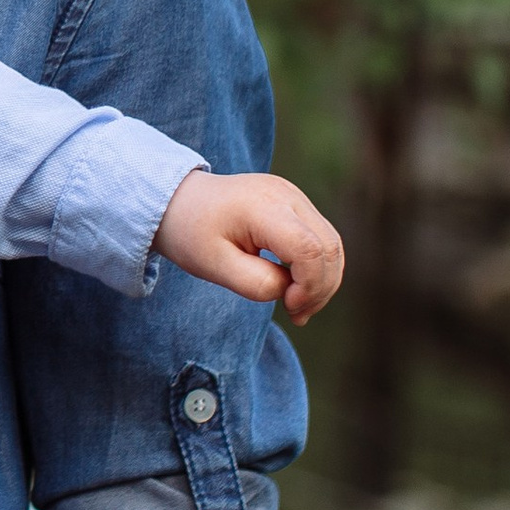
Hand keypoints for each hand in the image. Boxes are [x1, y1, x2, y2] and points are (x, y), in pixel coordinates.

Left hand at [152, 168, 343, 323]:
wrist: (177, 201)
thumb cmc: (191, 234)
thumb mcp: (214, 267)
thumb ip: (256, 283)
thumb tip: (290, 289)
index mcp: (262, 207)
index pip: (309, 249)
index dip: (309, 285)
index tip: (289, 307)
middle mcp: (286, 194)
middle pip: (329, 246)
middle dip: (321, 288)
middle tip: (297, 315)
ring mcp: (293, 194)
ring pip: (331, 243)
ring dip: (323, 279)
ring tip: (298, 307)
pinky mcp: (295, 202)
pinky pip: (321, 237)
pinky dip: (317, 266)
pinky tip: (297, 288)